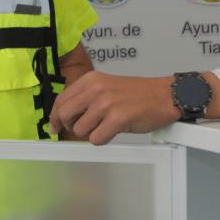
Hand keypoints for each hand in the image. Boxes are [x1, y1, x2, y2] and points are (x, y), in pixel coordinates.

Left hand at [49, 71, 178, 144]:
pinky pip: (96, 139)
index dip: (54, 116)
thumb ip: (86, 97)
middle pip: (64, 115)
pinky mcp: (117, 119)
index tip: (54, 126)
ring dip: (90, 134)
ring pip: (80, 130)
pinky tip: (113, 132)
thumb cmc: (137, 94)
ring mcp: (106, 104)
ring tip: (105, 127)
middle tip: (80, 131)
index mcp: (90, 79)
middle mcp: (95, 89)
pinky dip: (102, 140)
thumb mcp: (106, 86)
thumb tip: (64, 115)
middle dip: (69, 127)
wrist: (164, 95)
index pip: (61, 99)